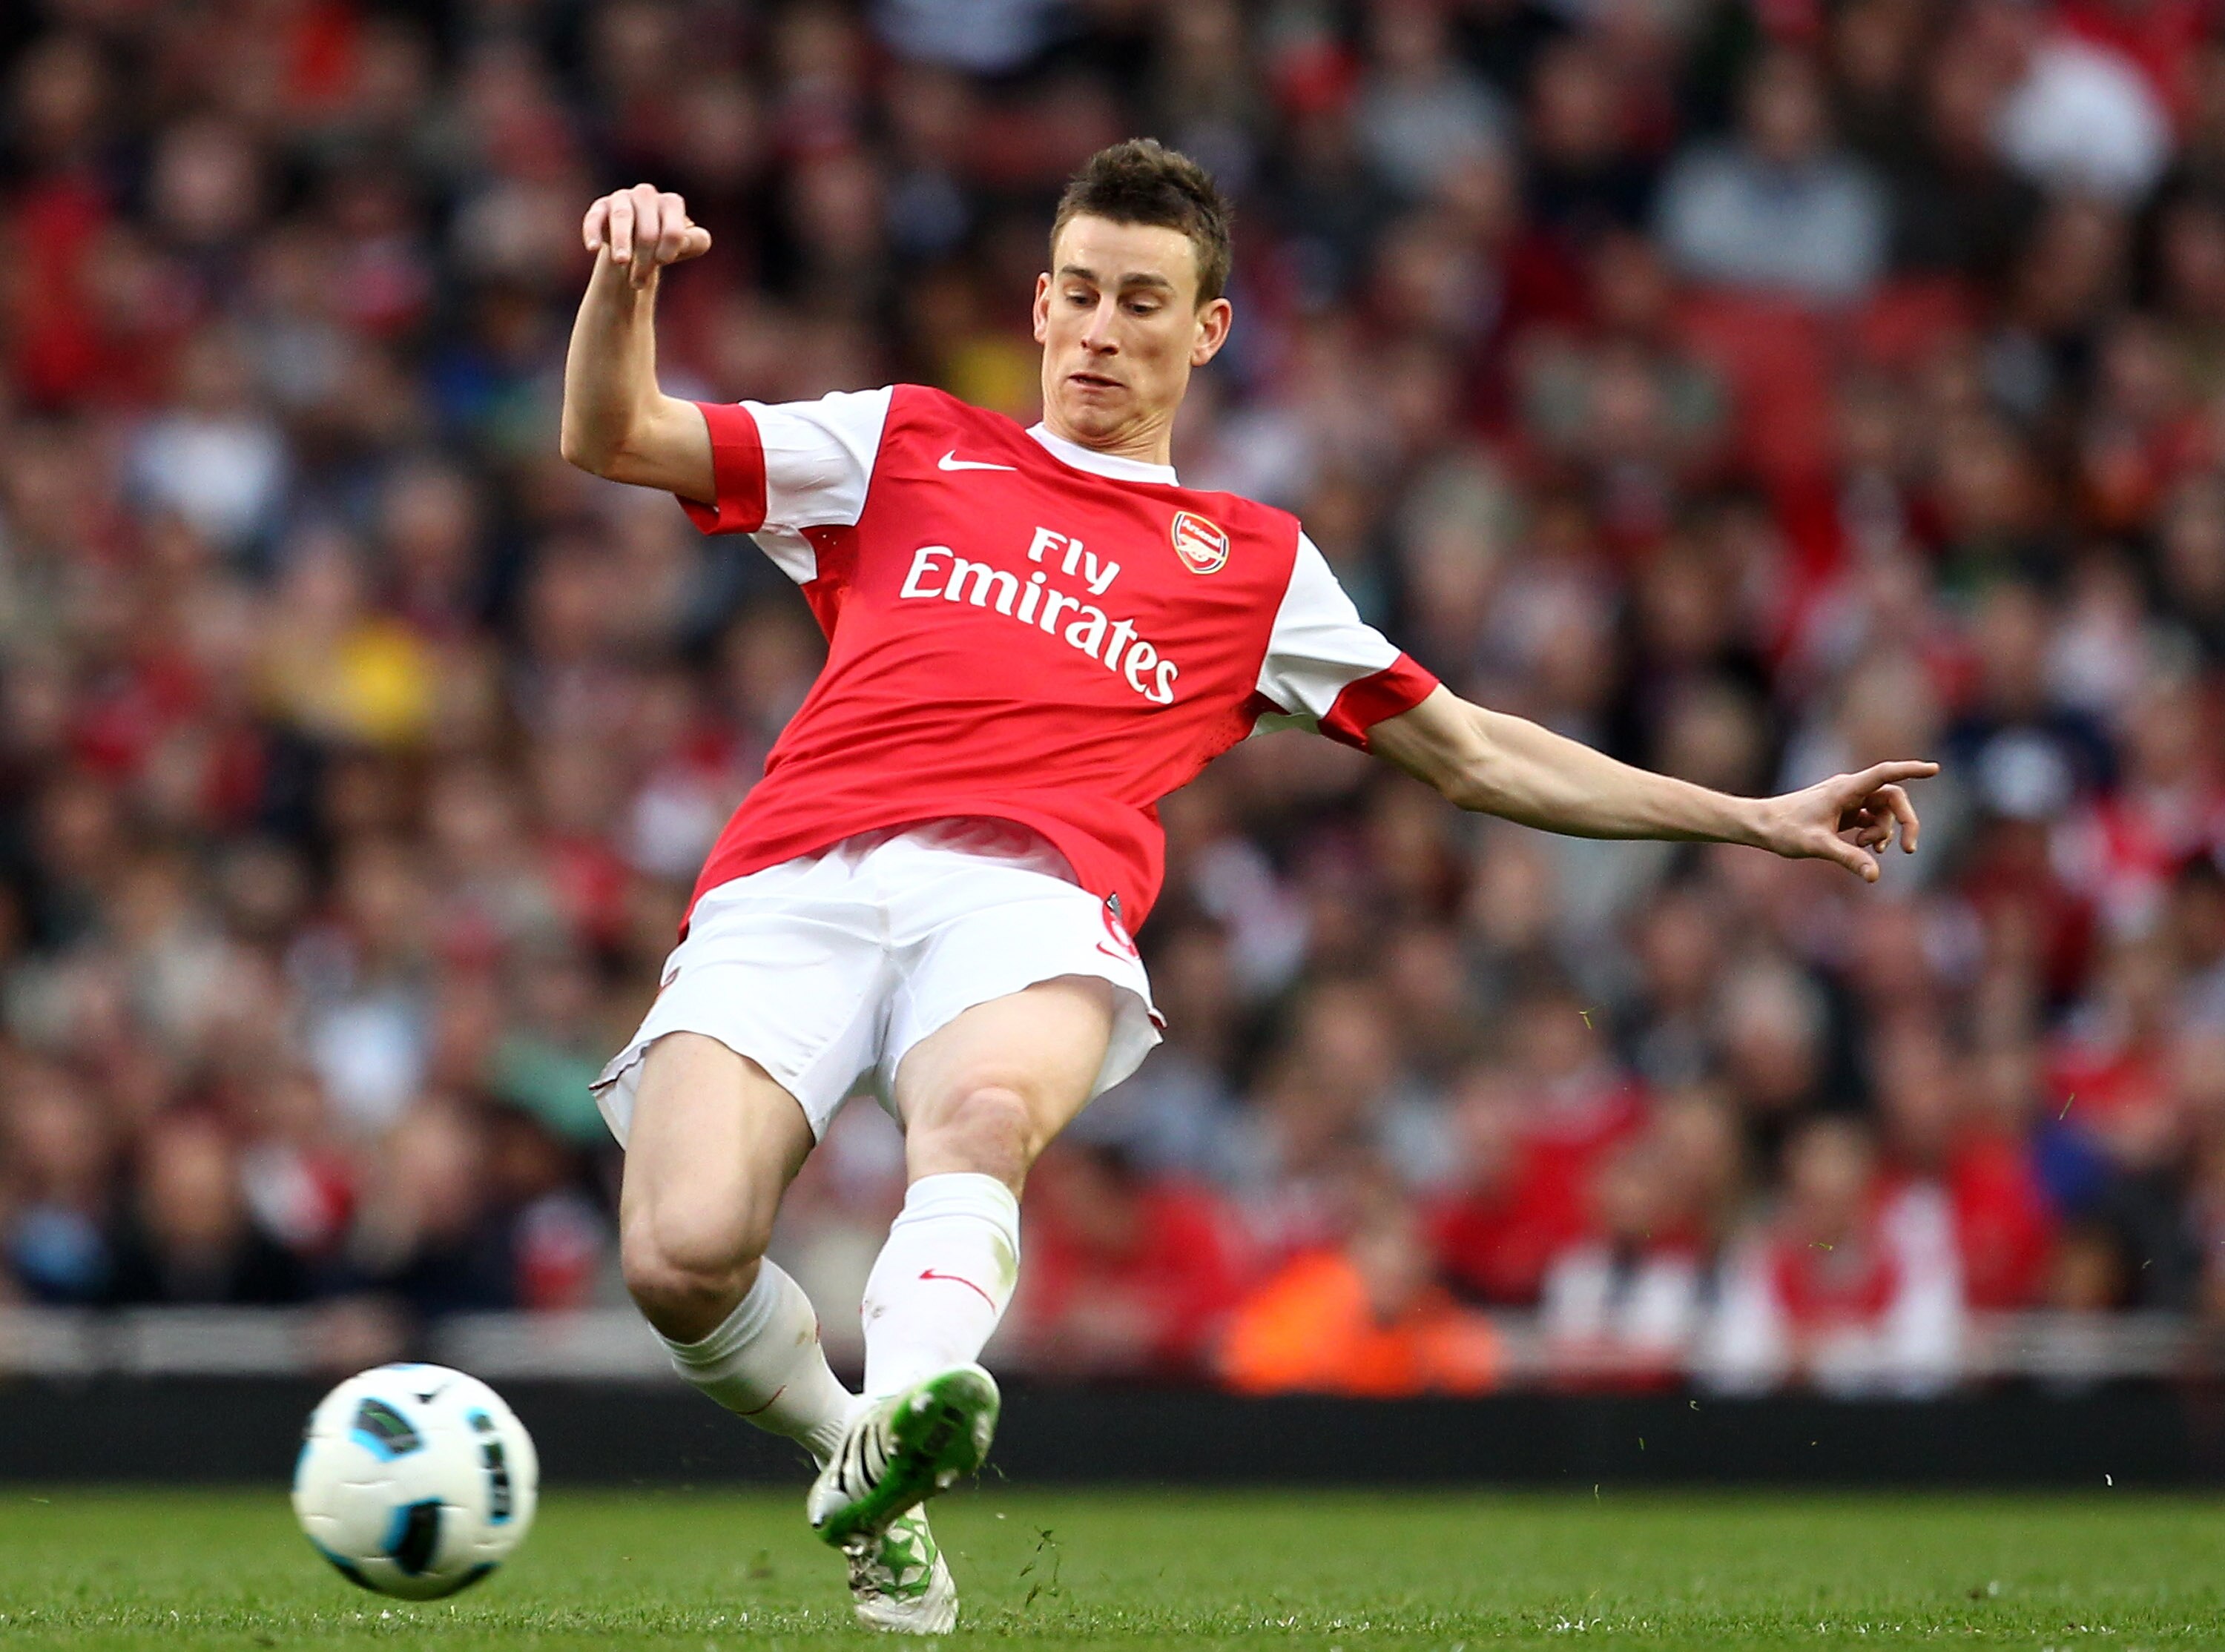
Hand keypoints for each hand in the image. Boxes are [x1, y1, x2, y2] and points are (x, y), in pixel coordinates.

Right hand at [583, 184, 711, 287]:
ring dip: (623, 243)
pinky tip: (594, 247)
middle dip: (645, 261)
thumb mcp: (689, 247)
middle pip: (648, 231)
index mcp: (672, 203)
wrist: (636, 247)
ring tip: (622, 262)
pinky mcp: (600, 207)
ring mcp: (622, 198)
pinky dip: (593, 231)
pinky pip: (595, 217)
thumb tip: (684, 239)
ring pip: (623, 218)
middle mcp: (647, 195)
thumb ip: (697, 242)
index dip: (668, 251)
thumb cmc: (665, 245)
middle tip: (638, 281)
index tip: (663, 262)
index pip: (673, 230)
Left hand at [1754, 760, 1938, 881]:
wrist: (1760, 825)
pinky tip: (1863, 848)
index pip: (1885, 774)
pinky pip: (1870, 817)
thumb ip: (1848, 858)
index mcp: (1845, 789)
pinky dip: (1873, 832)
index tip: (1935, 769)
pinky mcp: (1843, 810)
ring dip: (1883, 831)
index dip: (1911, 771)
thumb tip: (1874, 875)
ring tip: (1864, 847)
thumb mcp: (1818, 846)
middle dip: (1904, 822)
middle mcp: (1849, 789)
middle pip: (1892, 798)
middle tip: (1908, 849)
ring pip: (1882, 810)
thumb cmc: (1783, 830)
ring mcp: (1847, 799)